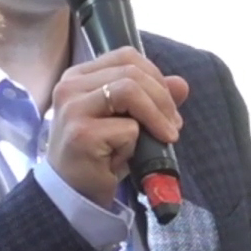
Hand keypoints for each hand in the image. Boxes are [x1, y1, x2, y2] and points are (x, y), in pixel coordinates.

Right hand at [46, 47, 189, 206]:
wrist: (73, 194)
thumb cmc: (100, 154)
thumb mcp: (127, 120)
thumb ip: (151, 98)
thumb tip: (181, 84)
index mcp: (78, 76)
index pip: (125, 56)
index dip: (155, 75)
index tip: (168, 104)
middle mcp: (69, 87)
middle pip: (131, 72)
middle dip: (162, 99)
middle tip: (173, 126)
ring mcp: (72, 109)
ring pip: (128, 91)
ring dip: (155, 116)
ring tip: (165, 137)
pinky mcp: (81, 134)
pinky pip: (127, 128)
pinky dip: (136, 143)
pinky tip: (123, 158)